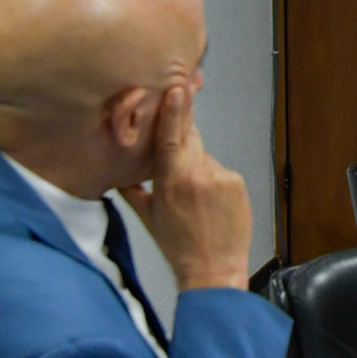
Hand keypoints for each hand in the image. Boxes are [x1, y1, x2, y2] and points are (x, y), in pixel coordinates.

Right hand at [118, 82, 251, 292]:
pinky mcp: (237, 182)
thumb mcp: (147, 218)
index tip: (178, 87)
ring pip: (204, 158)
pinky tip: (212, 204)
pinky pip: (221, 171)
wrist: (213, 270)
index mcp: (170, 180)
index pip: (170, 137)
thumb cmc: (177, 246)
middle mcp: (196, 174)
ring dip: (198, 168)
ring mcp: (220, 177)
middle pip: (189, 139)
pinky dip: (215, 181)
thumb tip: (119, 175)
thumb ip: (133, 190)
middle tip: (178, 154)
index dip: (174, 110)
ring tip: (196, 200)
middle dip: (182, 140)